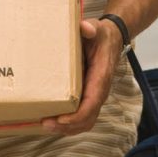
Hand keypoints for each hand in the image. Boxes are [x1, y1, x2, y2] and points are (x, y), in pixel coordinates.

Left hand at [42, 18, 122, 134]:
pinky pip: (82, 117)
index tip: (60, 119)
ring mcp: (95, 95)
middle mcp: (100, 90)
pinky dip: (69, 124)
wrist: (112, 39)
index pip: (92, 103)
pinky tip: (53, 120)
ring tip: (46, 125)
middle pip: (87, 118)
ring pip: (85, 121)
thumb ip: (91, 27)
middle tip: (45, 123)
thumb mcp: (97, 28)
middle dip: (67, 126)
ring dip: (67, 128)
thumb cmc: (101, 35)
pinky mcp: (89, 96)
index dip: (77, 116)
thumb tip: (85, 28)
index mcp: (101, 76)